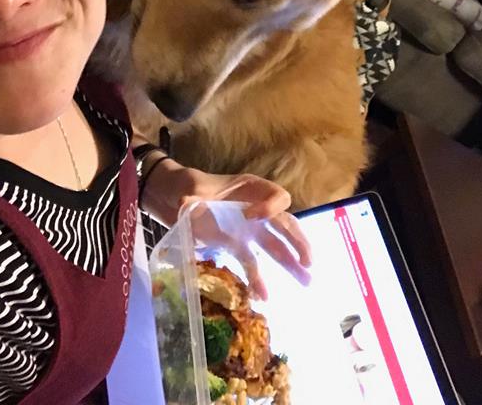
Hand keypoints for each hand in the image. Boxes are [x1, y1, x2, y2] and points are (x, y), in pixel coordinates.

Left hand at [143, 161, 311, 297]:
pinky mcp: (237, 245)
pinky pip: (253, 261)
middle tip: (308, 262)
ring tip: (306, 281)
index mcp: (250, 188)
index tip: (254, 218)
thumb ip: (193, 196)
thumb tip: (186, 202)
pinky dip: (258, 278)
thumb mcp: (191, 187)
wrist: (173, 198)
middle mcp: (256, 207)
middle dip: (298, 242)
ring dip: (290, 263)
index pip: (276, 195)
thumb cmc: (188, 185)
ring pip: (275, 245)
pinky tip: (263, 296)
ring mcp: (248, 228)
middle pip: (285, 223)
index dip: (271, 207)